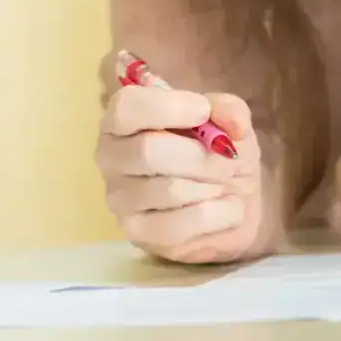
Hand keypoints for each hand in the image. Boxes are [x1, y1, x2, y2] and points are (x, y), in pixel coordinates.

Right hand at [97, 82, 265, 263]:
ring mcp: (119, 198)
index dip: (169, 107)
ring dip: (211, 185)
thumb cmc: (217, 152)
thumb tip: (230, 120)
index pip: (127, 107)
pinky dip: (216, 213)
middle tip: (229, 158)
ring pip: (169, 189)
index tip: (204, 111)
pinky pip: (180, 223)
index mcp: (122, 119)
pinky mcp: (137, 234)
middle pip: (147, 150)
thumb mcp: (229, 122)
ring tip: (224, 183)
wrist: (230, 204)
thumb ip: (229, 110)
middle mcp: (110, 156)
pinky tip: (227, 207)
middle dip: (200, 154)